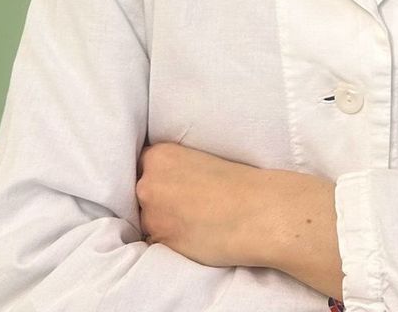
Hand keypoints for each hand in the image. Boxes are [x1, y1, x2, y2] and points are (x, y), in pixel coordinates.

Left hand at [136, 142, 269, 267]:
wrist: (256, 210)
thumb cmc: (237, 182)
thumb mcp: (199, 159)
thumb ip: (173, 170)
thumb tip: (164, 187)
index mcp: (159, 155)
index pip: (142, 165)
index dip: (156, 176)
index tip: (170, 184)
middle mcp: (148, 183)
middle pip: (141, 193)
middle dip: (157, 199)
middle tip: (185, 204)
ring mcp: (151, 215)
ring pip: (148, 220)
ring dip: (162, 222)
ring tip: (192, 221)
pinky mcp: (160, 242)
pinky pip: (157, 242)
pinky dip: (170, 241)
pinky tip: (192, 236)